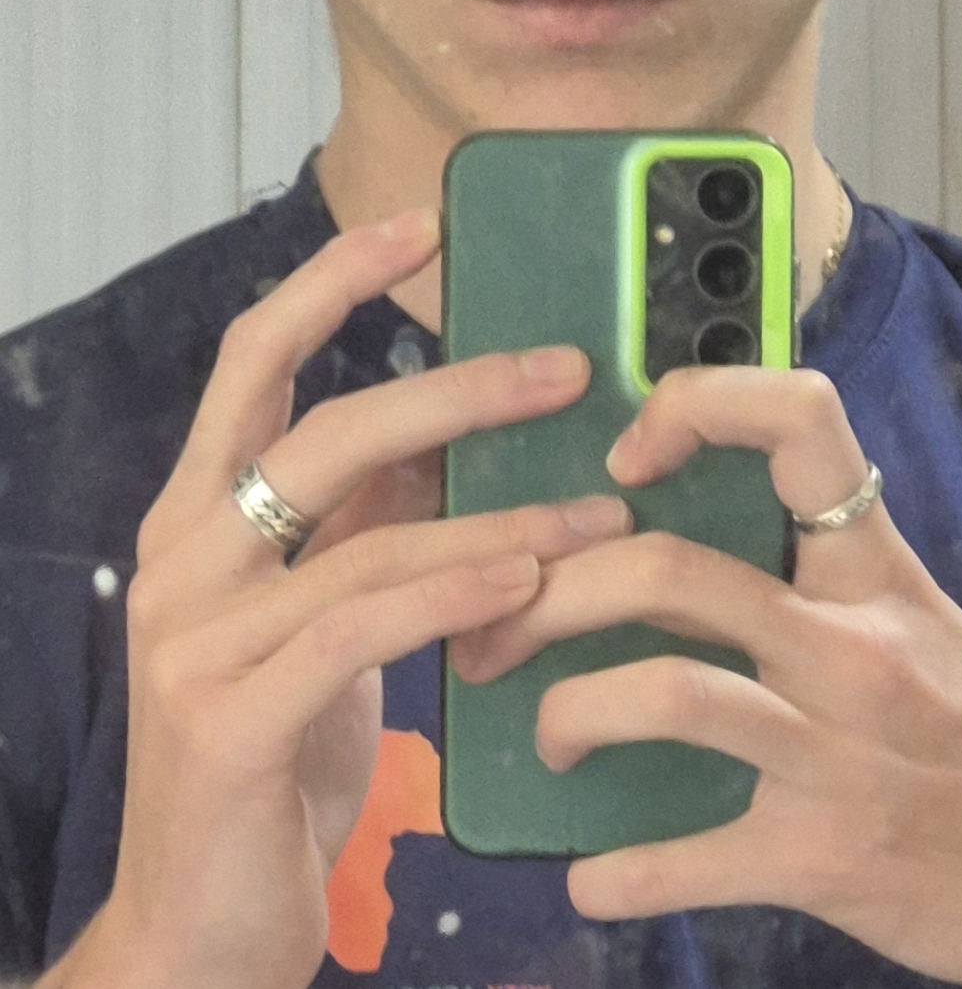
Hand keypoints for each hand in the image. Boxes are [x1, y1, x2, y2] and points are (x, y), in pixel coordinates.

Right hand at [77, 212, 631, 988]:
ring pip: (367, 535)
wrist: (194, 937)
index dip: (331, 281)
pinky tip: (528, 581)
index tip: (417, 226)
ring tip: (597, 512)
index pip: (254, 361)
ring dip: (498, 515)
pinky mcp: (227, 716)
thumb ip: (358, 533)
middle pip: (325, 430)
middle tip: (564, 369)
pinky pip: (362, 626)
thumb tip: (443, 442)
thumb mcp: (314, 628)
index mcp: (195, 519)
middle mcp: (181, 559)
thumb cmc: (267, 771)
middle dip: (455, 389)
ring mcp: (195, 637)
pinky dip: (454, 593)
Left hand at [451, 365, 961, 988]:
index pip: (796, 421)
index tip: (623, 457)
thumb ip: (814, 574)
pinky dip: (619, 873)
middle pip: (669, 569)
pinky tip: (590, 877)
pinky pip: (688, 857)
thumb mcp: (914, 623)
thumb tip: (669, 543)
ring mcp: (837, 748)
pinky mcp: (825, 857)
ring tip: (542, 735)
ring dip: (566, 714)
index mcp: (872, 568)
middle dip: (551, 593)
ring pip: (663, 692)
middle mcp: (853, 642)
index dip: (693, 406)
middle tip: (498, 627)